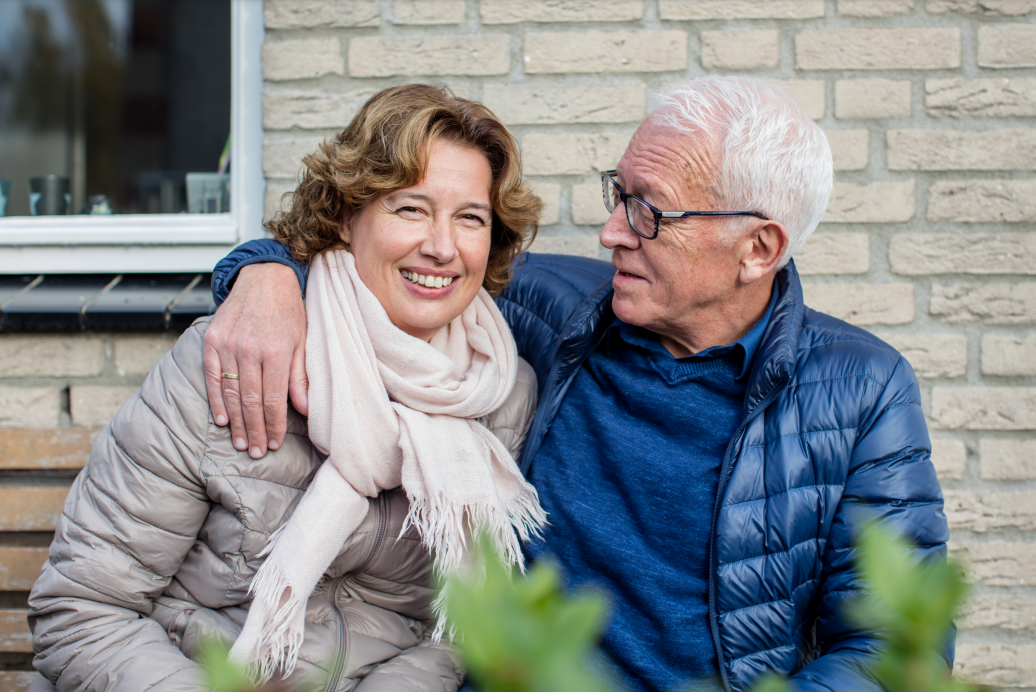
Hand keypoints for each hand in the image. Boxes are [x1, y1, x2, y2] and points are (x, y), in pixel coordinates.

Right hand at [203, 263, 308, 457]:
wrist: (264, 278)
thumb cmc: (288, 311)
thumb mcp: (303, 341)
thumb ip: (300, 376)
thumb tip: (304, 410)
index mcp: (277, 351)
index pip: (274, 399)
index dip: (274, 425)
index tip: (275, 442)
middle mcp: (250, 349)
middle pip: (251, 401)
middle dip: (255, 430)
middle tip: (257, 452)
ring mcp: (228, 345)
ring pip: (231, 393)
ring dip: (236, 422)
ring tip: (241, 442)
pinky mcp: (212, 340)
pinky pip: (212, 377)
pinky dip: (216, 400)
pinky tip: (221, 419)